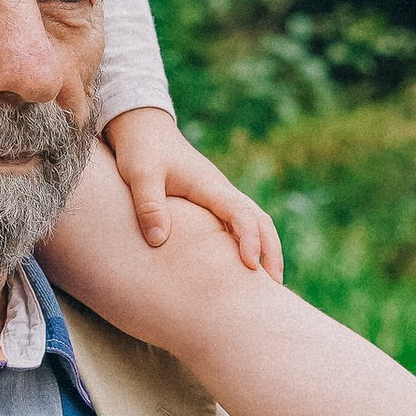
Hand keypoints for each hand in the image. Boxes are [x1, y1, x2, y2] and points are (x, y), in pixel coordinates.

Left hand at [103, 108, 283, 277]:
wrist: (143, 128)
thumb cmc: (142, 150)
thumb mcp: (140, 175)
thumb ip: (149, 206)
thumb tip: (159, 241)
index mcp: (209, 186)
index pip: (241, 213)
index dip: (249, 239)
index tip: (250, 266)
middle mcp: (221, 192)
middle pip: (260, 221)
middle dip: (271, 251)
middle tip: (275, 287)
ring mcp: (218, 198)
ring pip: (254, 223)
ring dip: (265, 250)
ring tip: (267, 285)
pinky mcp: (210, 203)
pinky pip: (238, 225)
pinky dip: (248, 245)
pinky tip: (242, 269)